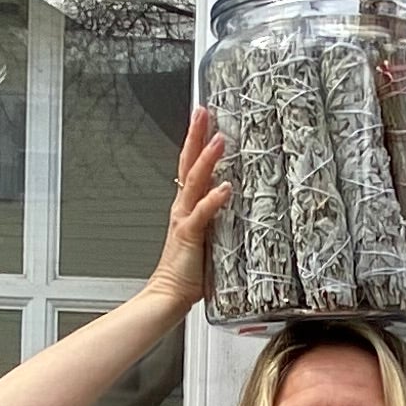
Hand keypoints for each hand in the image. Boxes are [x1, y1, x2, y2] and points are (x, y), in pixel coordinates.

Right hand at [150, 105, 230, 315]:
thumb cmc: (188, 270)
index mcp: (187, 206)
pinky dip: (213, 199)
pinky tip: (225, 187)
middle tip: (203, 111)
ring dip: (208, 159)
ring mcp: (185, 219)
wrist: (169, 293)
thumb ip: (218, 216)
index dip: (197, 140)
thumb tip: (236, 201)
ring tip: (220, 139)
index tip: (205, 118)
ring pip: (195, 182)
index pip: (190, 165)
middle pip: (188, 163)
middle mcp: (183, 207)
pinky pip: (202, 213)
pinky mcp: (189, 235)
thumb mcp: (209, 236)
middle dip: (196, 135)